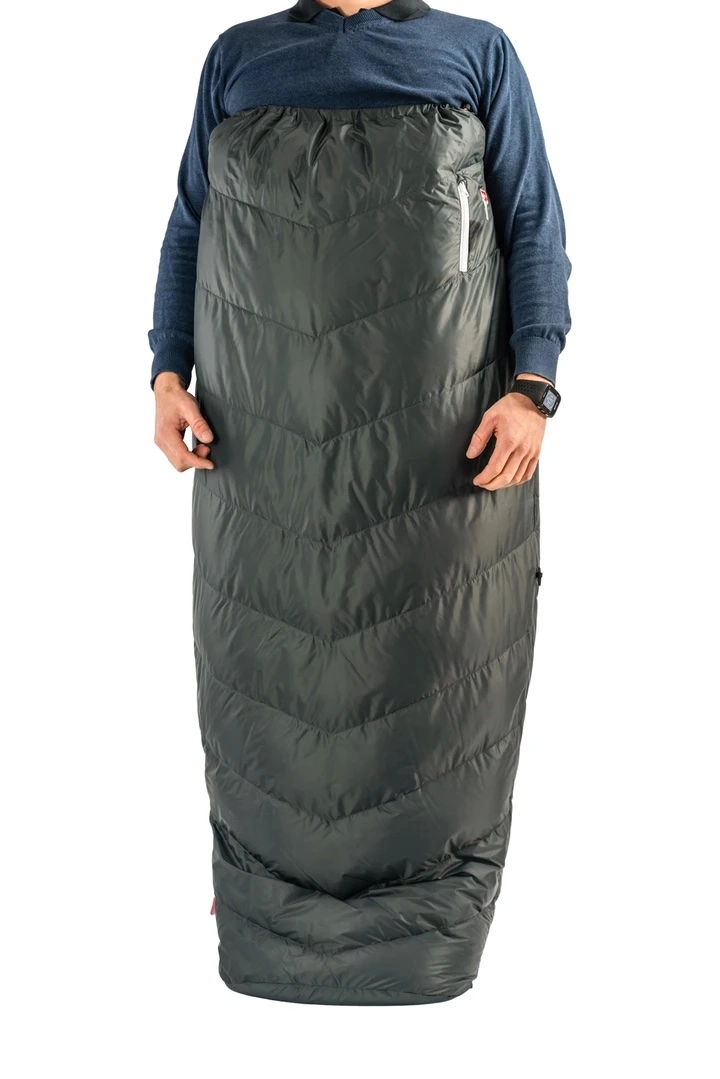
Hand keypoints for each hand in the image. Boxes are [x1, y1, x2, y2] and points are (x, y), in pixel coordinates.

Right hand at [153, 372, 214, 470]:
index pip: (182, 456)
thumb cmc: (176, 397)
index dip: (198, 462)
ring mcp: (162, 443)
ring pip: (178, 462)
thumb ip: (199, 424)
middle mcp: (161, 441)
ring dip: (192, 459)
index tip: (210, 464)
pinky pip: (176, 456)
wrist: (166, 392)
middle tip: (207, 448)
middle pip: (179, 464)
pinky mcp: (165, 442)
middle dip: (195, 461)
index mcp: (166, 433)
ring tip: (203, 446)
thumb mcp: (190, 407)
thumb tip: (208, 439)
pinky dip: (188, 456)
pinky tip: (196, 446)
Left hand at [466, 373, 550, 489]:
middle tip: (483, 484)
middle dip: (492, 484)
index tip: (477, 480)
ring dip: (504, 484)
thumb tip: (471, 454)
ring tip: (493, 483)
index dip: (484, 478)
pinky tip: (509, 480)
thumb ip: (479, 437)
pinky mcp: (536, 452)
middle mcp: (522, 449)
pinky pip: (528, 473)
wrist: (534, 400)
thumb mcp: (490, 417)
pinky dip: (518, 480)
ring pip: (517, 478)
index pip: (495, 468)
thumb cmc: (512, 406)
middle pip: (506, 477)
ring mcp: (531, 452)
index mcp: (509, 441)